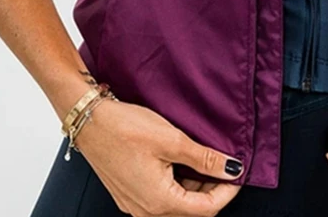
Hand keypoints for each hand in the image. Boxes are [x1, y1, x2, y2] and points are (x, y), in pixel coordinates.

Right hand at [73, 97, 243, 216]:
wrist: (89, 120)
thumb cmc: (126, 128)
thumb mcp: (172, 140)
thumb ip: (204, 158)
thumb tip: (231, 169)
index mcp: (159, 202)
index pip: (206, 209)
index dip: (227, 191)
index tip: (239, 172)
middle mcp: (146, 211)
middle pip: (191, 211)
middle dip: (212, 190)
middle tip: (223, 164)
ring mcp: (135, 204)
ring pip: (176, 206)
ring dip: (194, 187)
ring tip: (204, 159)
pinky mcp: (129, 194)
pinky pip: (160, 198)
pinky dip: (177, 184)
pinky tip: (181, 162)